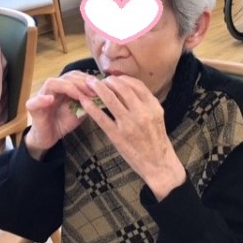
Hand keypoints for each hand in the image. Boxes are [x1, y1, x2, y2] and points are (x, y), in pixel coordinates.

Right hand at [24, 71, 96, 159]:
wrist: (48, 137)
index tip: (101, 87)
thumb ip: (89, 103)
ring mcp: (41, 96)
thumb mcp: (80, 112)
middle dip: (82, 83)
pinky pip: (34, 102)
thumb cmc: (63, 122)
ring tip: (79, 96)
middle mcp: (52, 88)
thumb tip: (104, 96)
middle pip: (66, 77)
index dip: (88, 80)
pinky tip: (50, 100)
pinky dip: (42, 100)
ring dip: (67, 87)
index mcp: (64, 87)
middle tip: (93, 91)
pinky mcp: (33, 108)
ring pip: (52, 83)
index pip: (76, 76)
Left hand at [80, 75, 185, 200]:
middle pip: (122, 88)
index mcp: (153, 106)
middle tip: (100, 79)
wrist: (159, 164)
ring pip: (110, 99)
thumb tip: (129, 88)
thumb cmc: (156, 140)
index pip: (136, 84)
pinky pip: (101, 118)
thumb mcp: (157, 116)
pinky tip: (84, 101)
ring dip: (98, 88)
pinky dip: (91, 107)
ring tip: (90, 83)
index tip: (114, 78)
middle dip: (109, 81)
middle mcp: (142, 113)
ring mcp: (129, 124)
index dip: (122, 78)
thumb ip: (146, 102)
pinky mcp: (117, 136)